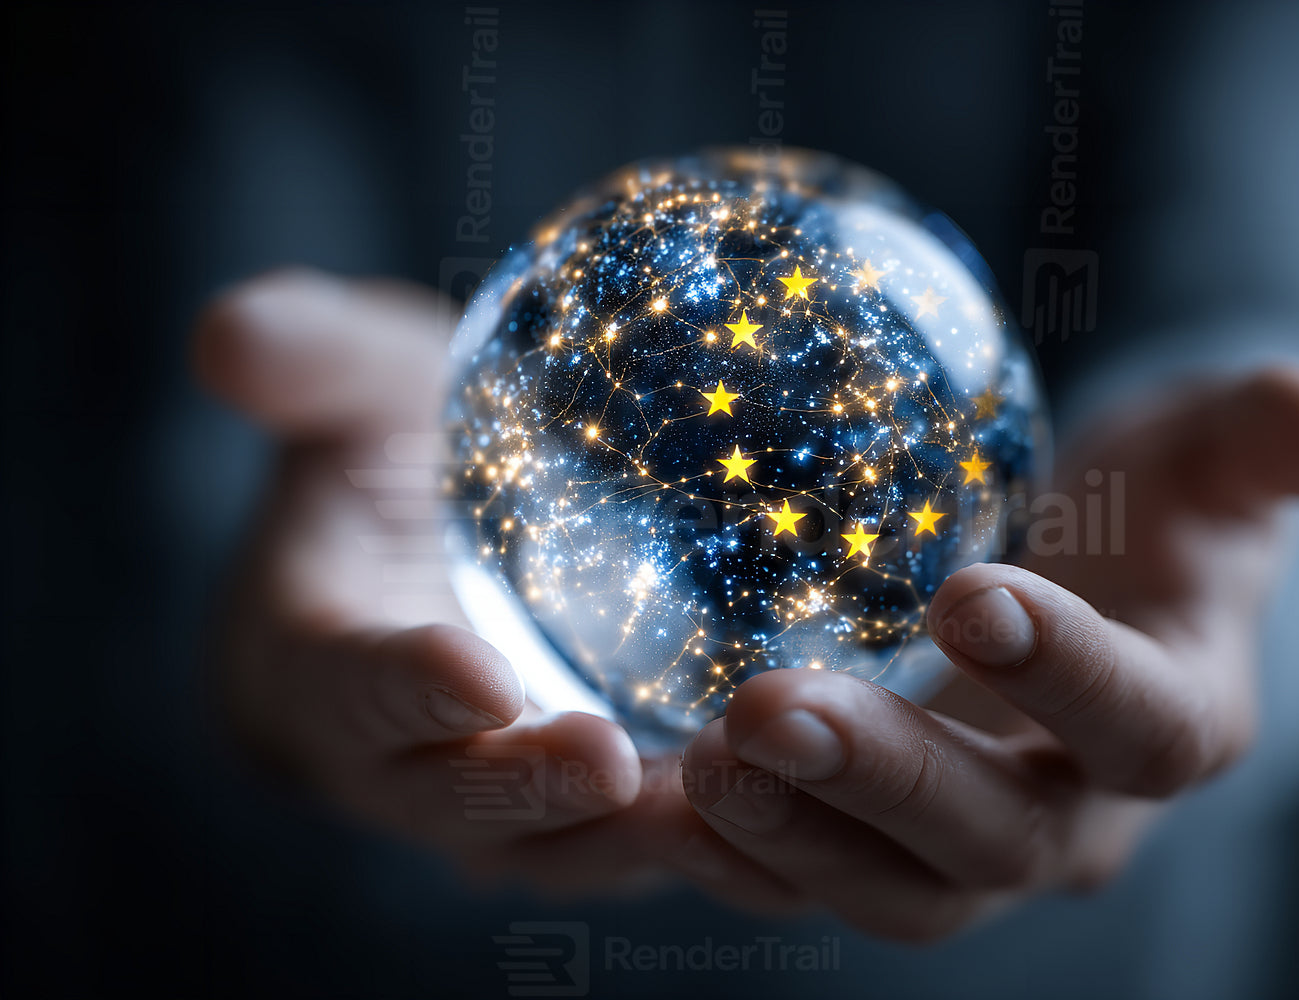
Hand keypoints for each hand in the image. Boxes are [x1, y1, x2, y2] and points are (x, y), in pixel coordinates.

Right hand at [194, 269, 799, 907]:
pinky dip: (703, 838)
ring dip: (627, 839)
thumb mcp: (358, 386)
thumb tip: (228, 334)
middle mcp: (400, 759)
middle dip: (523, 791)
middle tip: (609, 763)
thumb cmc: (393, 452)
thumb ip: (306, 360)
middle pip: (450, 802)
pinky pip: (633, 840)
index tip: (473, 673)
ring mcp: (497, 798)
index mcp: (318, 662)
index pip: (346, 685)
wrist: (447, 532)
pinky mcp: (583, 805)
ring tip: (722, 807)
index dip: (399, 687)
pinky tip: (791, 806)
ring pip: (553, 848)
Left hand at [678, 365, 1298, 939]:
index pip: (1143, 726)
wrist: (1077, 596)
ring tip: (698, 759)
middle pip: (993, 836)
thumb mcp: (1205, 455)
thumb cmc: (1145, 514)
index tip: (969, 596)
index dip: (1067, 675)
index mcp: (1174, 720)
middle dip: (887, 780)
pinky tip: (649, 798)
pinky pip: (806, 882)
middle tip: (773, 708)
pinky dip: (732, 857)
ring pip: (892, 889)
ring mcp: (969, 850)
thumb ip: (1258, 438)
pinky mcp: (878, 848)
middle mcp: (1077, 815)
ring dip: (793, 835)